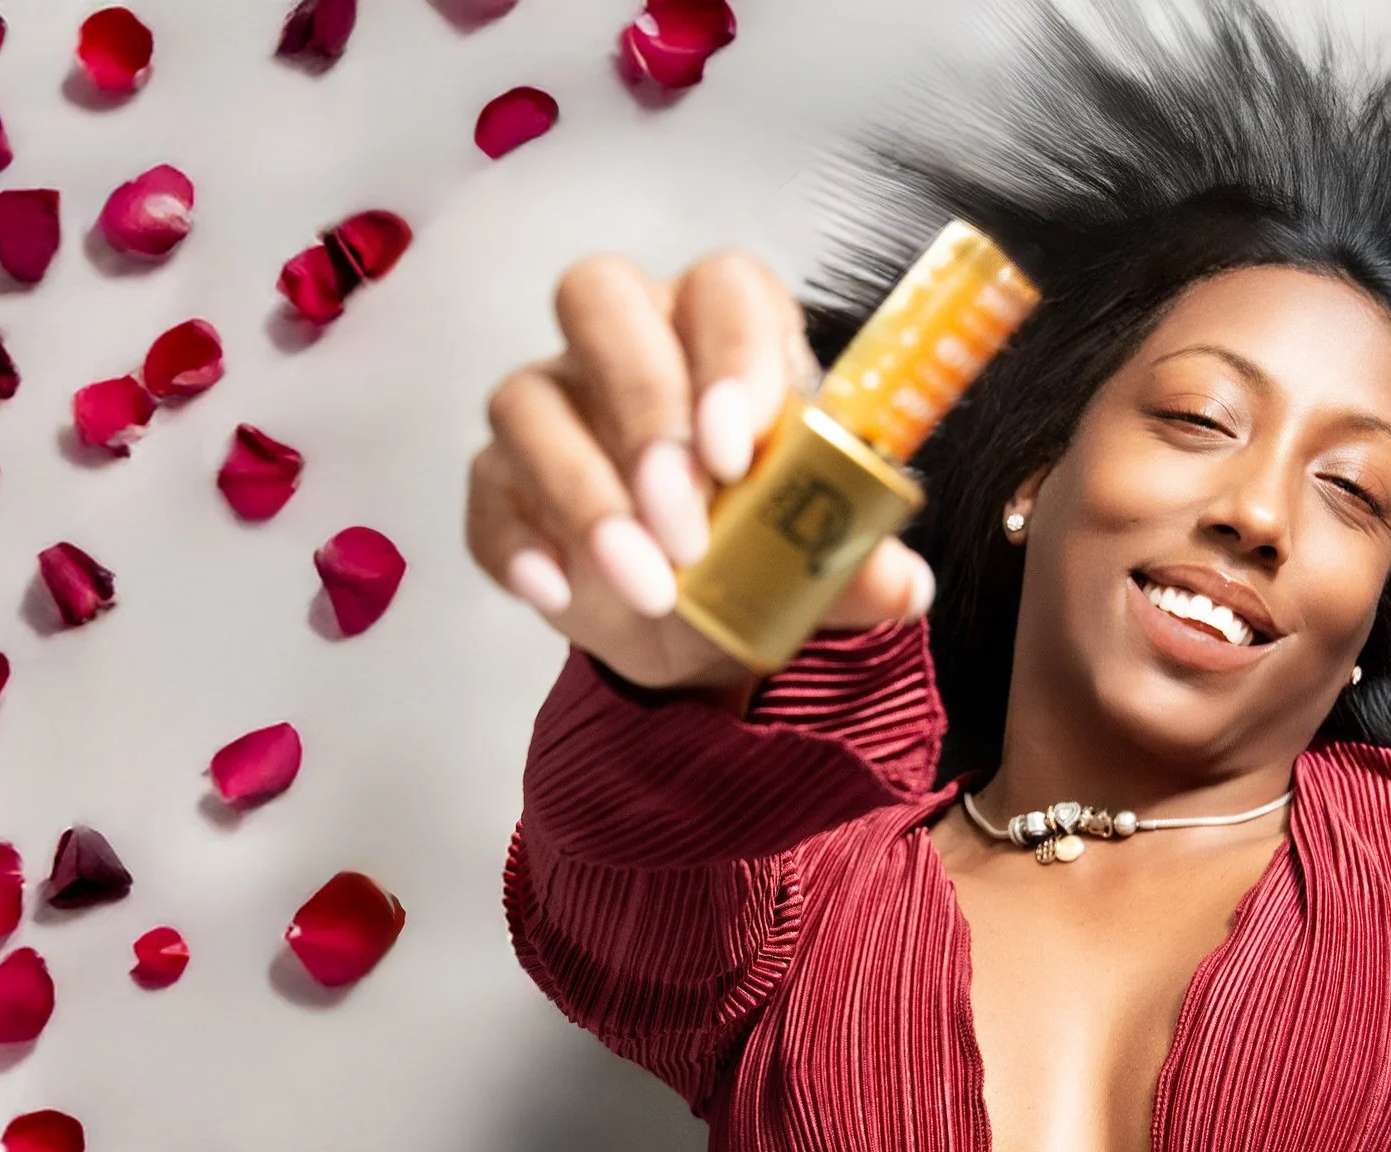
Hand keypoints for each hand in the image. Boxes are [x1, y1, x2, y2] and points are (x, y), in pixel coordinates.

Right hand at [464, 248, 936, 693]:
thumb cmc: (761, 551)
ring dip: (586, 493)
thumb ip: (856, 562)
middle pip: (599, 298)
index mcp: (725, 335)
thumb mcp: (820, 564)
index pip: (724, 287)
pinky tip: (561, 594)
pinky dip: (518, 544)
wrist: (695, 625)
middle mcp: (629, 346)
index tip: (741, 448)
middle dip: (644, 408)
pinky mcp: (501, 482)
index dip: (729, 352)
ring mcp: (555, 405)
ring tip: (645, 586)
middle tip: (686, 522)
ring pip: (527, 395)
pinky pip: (486, 490)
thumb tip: (904, 586)